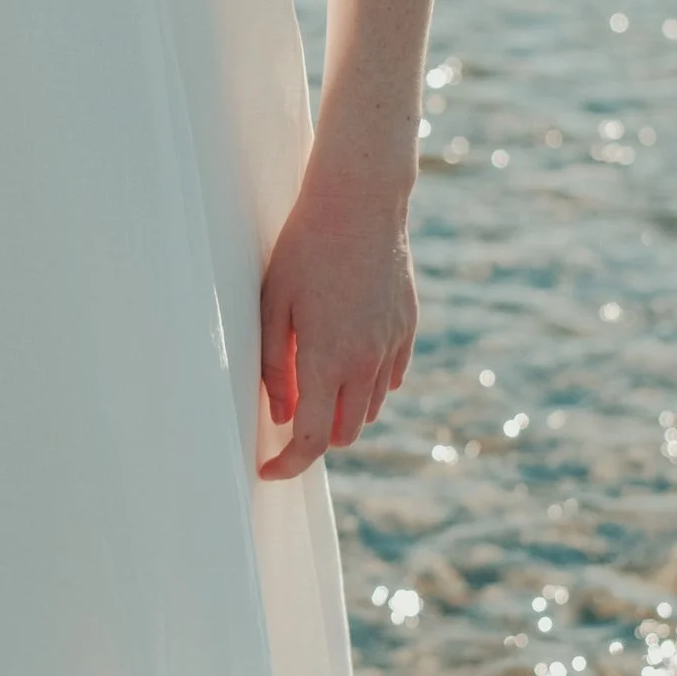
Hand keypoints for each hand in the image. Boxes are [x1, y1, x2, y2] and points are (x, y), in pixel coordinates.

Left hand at [258, 164, 418, 478]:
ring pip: (370, 409)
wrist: (359, 204)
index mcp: (328, 359)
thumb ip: (276, 367)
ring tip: (314, 383)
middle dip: (316, 438)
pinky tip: (346, 360)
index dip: (289, 464)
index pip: (313, 440)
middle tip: (288, 417)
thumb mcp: (272, 306)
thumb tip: (283, 414)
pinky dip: (367, 385)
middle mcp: (367, 361)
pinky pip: (390, 378)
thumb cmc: (304, 250)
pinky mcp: (407, 329)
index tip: (268, 471)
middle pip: (345, 433)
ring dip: (342, 411)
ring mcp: (392, 345)